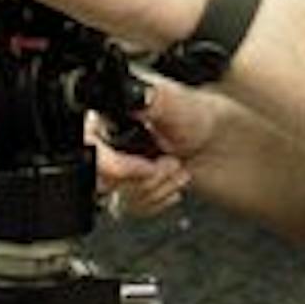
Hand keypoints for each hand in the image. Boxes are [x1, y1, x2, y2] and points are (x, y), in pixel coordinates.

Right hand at [84, 76, 217, 217]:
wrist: (215, 143)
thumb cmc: (196, 115)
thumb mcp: (175, 102)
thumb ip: (151, 99)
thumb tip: (135, 95)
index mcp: (106, 114)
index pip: (89, 149)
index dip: (117, 165)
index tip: (146, 166)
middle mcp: (105, 140)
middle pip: (100, 180)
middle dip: (144, 177)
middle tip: (168, 162)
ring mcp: (114, 166)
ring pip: (117, 198)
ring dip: (156, 187)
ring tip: (174, 167)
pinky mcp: (124, 187)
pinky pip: (129, 208)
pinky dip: (156, 199)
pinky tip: (169, 181)